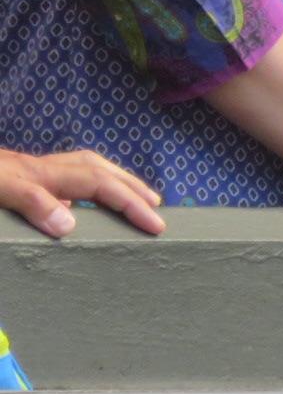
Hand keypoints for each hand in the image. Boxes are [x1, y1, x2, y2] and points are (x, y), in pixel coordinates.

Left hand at [0, 148, 164, 237]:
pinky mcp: (21, 178)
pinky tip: (79, 203)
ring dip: (113, 182)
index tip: (157, 225)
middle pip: (99, 170)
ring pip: (84, 170)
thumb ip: (34, 202)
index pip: (101, 185)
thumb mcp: (1, 189)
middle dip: (132, 186)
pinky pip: (65, 181)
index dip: (132, 203)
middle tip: (156, 206)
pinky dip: (84, 189)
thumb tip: (70, 225)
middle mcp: (45, 168)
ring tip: (132, 197)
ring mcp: (33, 172)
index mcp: (44, 173)